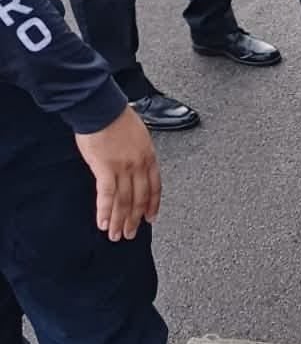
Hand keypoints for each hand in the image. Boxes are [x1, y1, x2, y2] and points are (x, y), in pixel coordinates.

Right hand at [75, 105, 161, 241]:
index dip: (152, 205)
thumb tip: (133, 165)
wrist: (102, 108)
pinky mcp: (105, 168)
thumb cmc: (116, 116)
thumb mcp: (139, 135)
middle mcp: (139, 165)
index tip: (151, 218)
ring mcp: (124, 168)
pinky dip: (105, 211)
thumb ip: (138, 152)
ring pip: (124, 201)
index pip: (155, 187)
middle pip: (139, 198)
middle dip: (135, 219)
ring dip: (120, 221)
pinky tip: (103, 223)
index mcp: (149, 156)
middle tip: (131, 234)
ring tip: (116, 235)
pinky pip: (107, 195)